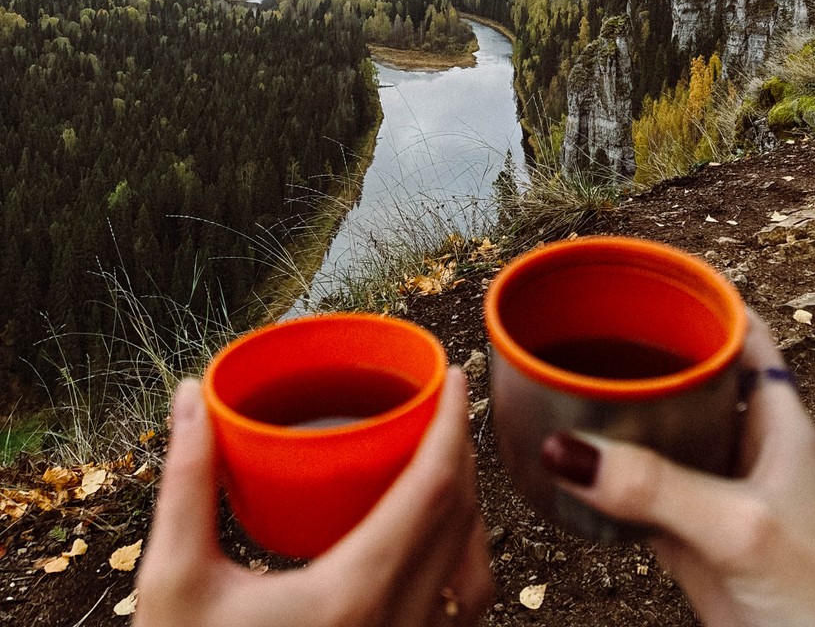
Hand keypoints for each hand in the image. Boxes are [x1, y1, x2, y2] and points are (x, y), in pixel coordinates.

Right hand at [135, 366, 491, 626]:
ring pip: (475, 575)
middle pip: (463, 522)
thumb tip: (191, 398)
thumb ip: (188, 484)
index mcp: (355, 595)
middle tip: (440, 406)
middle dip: (460, 453)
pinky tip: (431, 546)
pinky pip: (458, 616)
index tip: (452, 376)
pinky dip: (462, 567)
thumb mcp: (174, 584)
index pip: (435, 488)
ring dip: (469, 513)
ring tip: (442, 469)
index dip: (452, 424)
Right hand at [540, 310, 814, 626]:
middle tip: (586, 323)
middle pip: (692, 378)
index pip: (742, 332)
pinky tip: (573, 467)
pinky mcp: (695, 545)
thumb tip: (570, 450)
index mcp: (780, 423)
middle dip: (646, 351)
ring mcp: (719, 497)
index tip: (648, 269)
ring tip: (565, 379)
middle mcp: (748, 450)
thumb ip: (659, 489)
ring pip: (664, 436)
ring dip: (623, 414)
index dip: (701, 297)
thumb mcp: (742, 530)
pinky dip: (610, 480)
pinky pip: (644, 497)